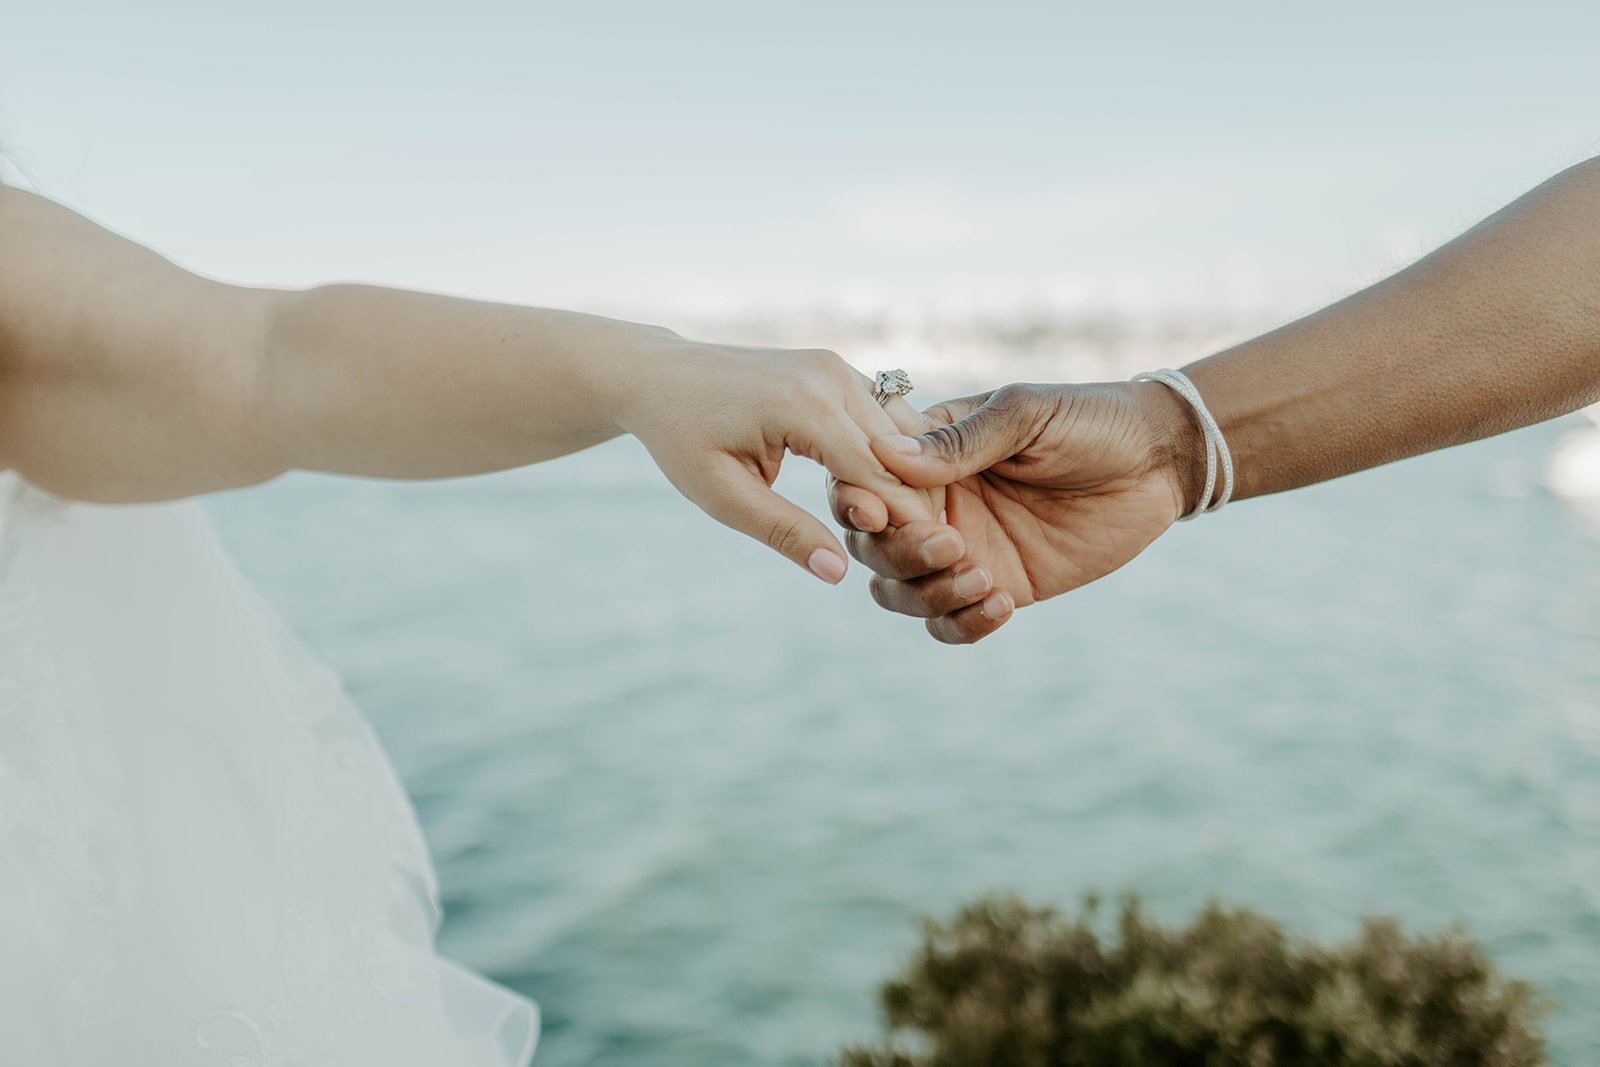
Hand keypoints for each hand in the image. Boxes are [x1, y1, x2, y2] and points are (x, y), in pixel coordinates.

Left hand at [616, 336, 938, 582]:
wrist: (658, 376)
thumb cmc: (681, 438)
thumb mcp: (722, 495)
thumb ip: (785, 532)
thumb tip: (840, 573)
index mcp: (803, 405)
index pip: (879, 473)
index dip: (902, 522)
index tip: (915, 561)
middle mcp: (830, 376)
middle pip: (903, 452)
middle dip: (913, 504)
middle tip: (913, 552)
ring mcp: (837, 366)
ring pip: (904, 432)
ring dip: (906, 479)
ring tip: (890, 525)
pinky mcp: (837, 368)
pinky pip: (885, 416)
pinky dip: (892, 454)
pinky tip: (879, 493)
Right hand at [829, 380, 1196, 640]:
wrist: (1160, 462)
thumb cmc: (1091, 420)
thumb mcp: (1025, 417)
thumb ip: (960, 441)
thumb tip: (884, 454)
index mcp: (928, 453)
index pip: (863, 481)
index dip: (857, 502)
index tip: (880, 514)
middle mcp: (934, 504)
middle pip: (871, 546)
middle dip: (898, 555)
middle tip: (952, 544)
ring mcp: (962, 550)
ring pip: (899, 592)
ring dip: (927, 594)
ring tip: (983, 580)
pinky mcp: (997, 587)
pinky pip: (951, 623)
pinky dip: (961, 625)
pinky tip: (1001, 606)